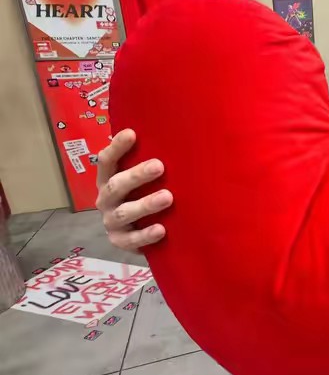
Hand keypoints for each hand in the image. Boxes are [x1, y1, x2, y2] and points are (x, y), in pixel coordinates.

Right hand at [95, 129, 172, 252]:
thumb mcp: (141, 179)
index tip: (132, 133)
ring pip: (125, 213)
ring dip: (145, 204)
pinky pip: (131, 240)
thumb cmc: (142, 195)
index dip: (117, 147)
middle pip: (116, 185)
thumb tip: (177, 137)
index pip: (107, 161)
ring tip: (168, 197)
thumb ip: (149, 162)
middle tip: (159, 166)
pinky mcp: (120, 241)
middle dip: (137, 175)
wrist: (136, 233)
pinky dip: (146, 235)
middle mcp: (106, 199)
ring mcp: (111, 221)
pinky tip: (161, 229)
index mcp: (108, 179)